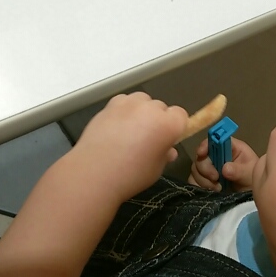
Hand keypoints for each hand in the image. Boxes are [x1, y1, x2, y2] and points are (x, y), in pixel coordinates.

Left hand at [72, 93, 187, 201]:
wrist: (94, 173)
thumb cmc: (131, 175)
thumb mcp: (156, 169)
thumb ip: (164, 154)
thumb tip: (167, 150)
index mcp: (168, 124)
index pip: (181, 115)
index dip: (176, 127)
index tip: (167, 140)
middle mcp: (151, 109)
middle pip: (161, 107)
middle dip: (158, 120)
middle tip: (147, 140)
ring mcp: (129, 104)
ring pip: (142, 101)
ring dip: (142, 112)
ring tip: (131, 131)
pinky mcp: (110, 105)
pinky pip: (124, 101)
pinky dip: (124, 110)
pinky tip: (117, 126)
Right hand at [189, 136, 258, 191]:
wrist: (250, 195)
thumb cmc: (252, 179)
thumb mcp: (250, 174)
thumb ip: (239, 170)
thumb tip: (225, 168)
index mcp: (228, 147)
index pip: (213, 140)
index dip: (205, 145)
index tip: (202, 153)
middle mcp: (216, 155)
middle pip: (201, 156)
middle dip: (205, 168)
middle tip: (216, 178)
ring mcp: (208, 168)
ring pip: (195, 170)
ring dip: (204, 180)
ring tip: (218, 189)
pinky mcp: (203, 181)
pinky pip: (194, 181)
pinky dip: (200, 187)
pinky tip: (211, 192)